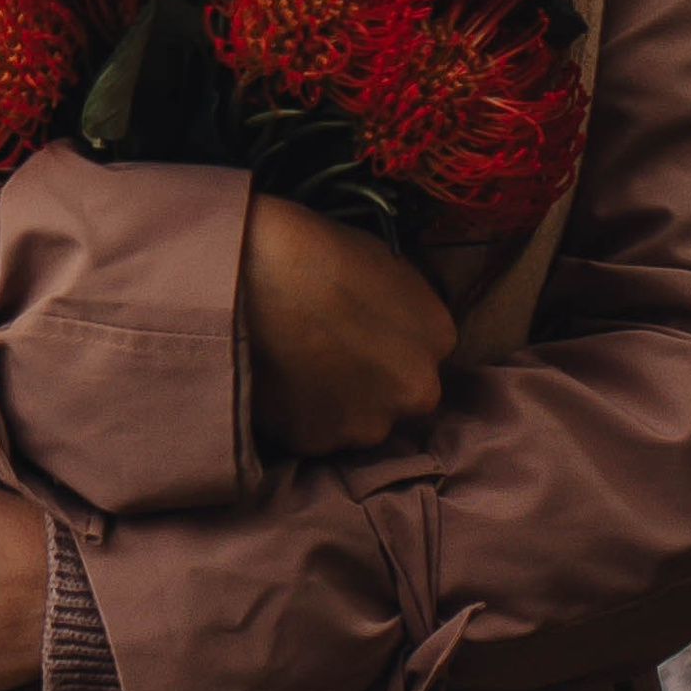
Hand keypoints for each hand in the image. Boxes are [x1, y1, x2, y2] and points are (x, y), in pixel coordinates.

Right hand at [242, 193, 454, 455]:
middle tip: (328, 351)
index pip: (423, 351)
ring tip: (297, 364)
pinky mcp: (318, 441)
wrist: (253, 272)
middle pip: (397, 393)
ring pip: (356, 420)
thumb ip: (401, 309)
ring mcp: (367, 423)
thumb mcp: (385, 263)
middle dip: (370, 380)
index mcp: (437, 338)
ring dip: (335, 402)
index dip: (389, 341)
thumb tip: (390, 324)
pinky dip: (297, 413)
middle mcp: (416, 391)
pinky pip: (312, 431)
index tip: (360, 330)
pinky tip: (277, 379)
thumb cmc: (316, 249)